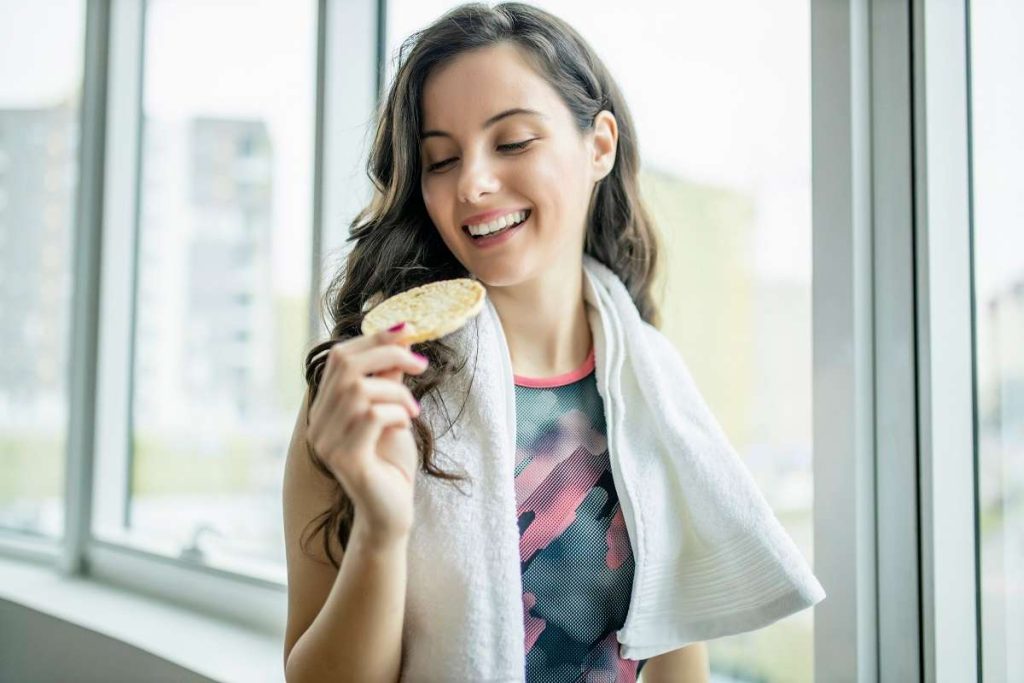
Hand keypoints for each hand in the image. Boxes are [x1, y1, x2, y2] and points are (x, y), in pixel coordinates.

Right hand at [306, 324, 427, 540]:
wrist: (390, 512)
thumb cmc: (391, 462)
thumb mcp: (391, 410)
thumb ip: (388, 378)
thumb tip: (400, 337)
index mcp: (324, 408)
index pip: (338, 358)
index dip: (372, 339)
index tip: (406, 331)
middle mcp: (318, 424)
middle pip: (346, 366)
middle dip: (388, 355)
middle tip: (420, 362)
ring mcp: (327, 442)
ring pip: (360, 391)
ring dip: (397, 392)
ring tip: (412, 409)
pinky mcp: (346, 459)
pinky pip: (372, 417)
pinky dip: (396, 412)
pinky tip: (406, 423)